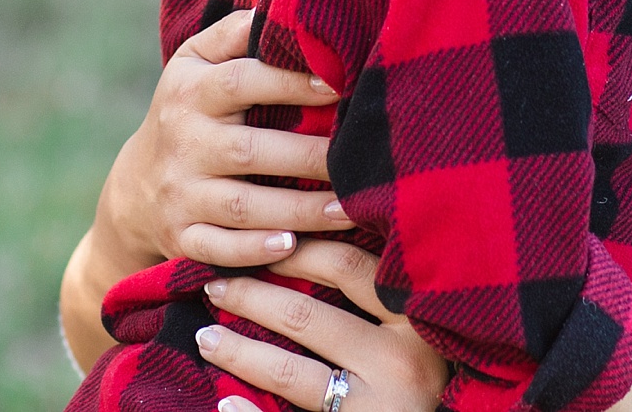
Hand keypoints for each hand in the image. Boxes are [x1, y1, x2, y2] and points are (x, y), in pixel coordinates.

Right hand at [103, 9, 351, 267]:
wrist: (135, 186)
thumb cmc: (190, 108)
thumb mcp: (196, 61)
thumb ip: (236, 32)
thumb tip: (286, 2)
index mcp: (190, 91)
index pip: (242, 82)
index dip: (290, 82)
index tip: (340, 86)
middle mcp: (183, 142)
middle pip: (250, 151)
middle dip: (309, 157)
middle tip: (362, 162)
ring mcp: (180, 194)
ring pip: (242, 206)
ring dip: (298, 211)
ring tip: (351, 211)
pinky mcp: (182, 238)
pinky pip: (218, 249)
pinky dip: (253, 251)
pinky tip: (291, 248)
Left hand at [198, 241, 447, 411]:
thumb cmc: (424, 378)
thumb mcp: (417, 328)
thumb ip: (380, 290)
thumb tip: (306, 236)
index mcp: (416, 318)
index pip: (346, 264)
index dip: (294, 250)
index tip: (256, 242)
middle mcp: (403, 360)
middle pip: (308, 314)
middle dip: (251, 294)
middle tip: (214, 283)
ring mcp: (380, 406)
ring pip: (292, 372)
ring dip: (239, 350)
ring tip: (207, 337)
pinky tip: (226, 403)